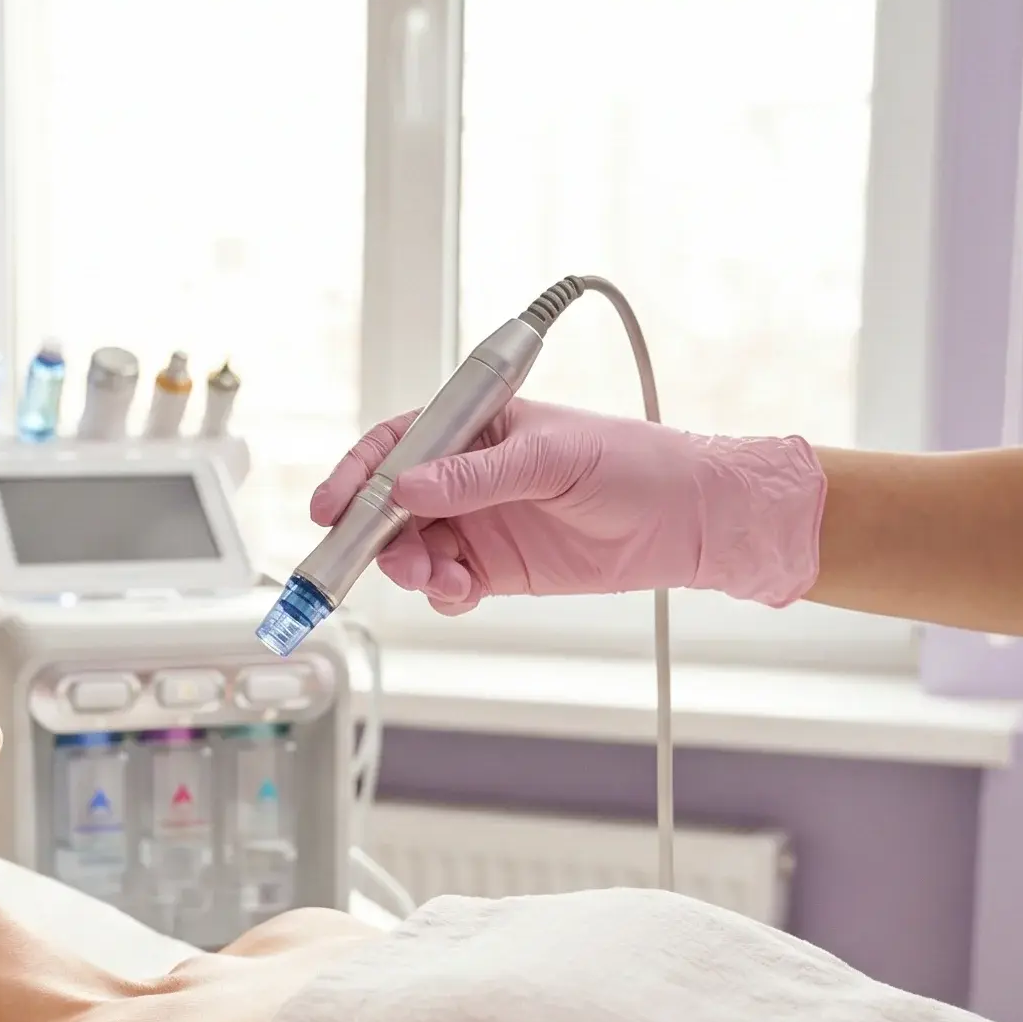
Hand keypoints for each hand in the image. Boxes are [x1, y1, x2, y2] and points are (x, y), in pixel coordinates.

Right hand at [307, 397, 825, 613]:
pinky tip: (462, 593)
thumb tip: (409, 488)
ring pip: (413, 549)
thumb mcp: (552, 458)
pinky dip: (442, 593)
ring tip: (438, 578)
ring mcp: (479, 523)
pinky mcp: (496, 568)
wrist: (690, 520)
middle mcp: (467, 475)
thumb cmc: (634, 463)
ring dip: (411, 568)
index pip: (396, 444)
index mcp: (475, 427)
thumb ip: (476, 476)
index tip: (332, 507)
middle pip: (391, 504)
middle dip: (377, 534)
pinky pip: (446, 584)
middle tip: (382, 558)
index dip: (356, 473)